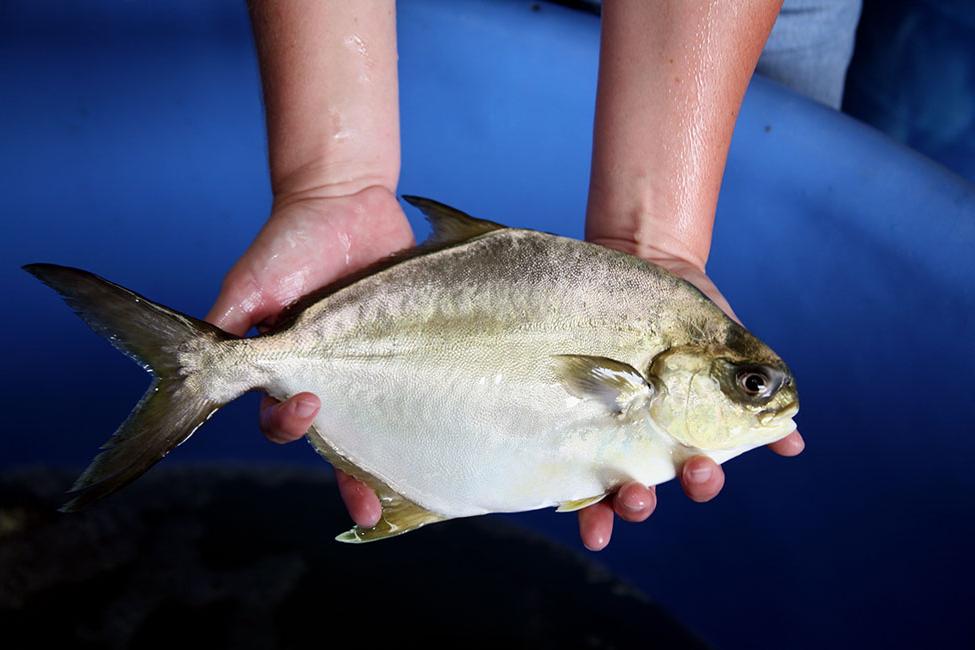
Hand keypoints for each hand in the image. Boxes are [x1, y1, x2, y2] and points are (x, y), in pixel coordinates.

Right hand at [206, 185, 412, 529]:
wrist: (346, 199)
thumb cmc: (290, 241)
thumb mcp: (251, 282)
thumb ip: (229, 326)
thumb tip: (205, 372)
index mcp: (289, 369)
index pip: (283, 418)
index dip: (291, 427)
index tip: (308, 408)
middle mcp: (333, 375)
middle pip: (341, 439)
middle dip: (352, 478)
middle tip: (368, 507)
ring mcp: (375, 364)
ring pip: (384, 424)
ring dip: (394, 461)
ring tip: (412, 494)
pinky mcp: (412, 347)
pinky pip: (420, 387)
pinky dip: (430, 413)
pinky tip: (447, 438)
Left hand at [575, 238, 804, 550]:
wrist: (651, 272)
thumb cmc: (694, 322)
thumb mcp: (729, 354)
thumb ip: (755, 396)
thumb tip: (792, 442)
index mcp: (684, 437)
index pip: (695, 476)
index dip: (699, 483)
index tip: (697, 468)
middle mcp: (642, 446)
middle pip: (644, 492)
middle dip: (641, 502)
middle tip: (641, 493)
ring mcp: (604, 436)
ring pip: (604, 488)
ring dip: (607, 510)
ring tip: (605, 499)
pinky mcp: (571, 418)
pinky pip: (567, 461)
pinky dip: (574, 495)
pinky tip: (568, 506)